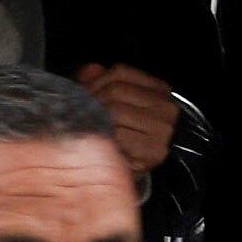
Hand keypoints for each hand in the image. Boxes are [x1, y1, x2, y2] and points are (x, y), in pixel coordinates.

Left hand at [74, 62, 179, 186]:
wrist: (135, 170)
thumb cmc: (124, 134)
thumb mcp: (115, 104)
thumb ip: (101, 82)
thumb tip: (90, 70)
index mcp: (159, 91)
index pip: (121, 72)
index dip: (95, 80)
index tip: (82, 92)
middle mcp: (166, 108)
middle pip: (115, 91)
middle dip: (90, 99)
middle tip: (76, 110)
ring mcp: (162, 130)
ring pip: (115, 110)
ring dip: (94, 118)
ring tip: (85, 125)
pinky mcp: (153, 151)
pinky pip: (117, 135)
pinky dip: (103, 137)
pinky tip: (99, 141)